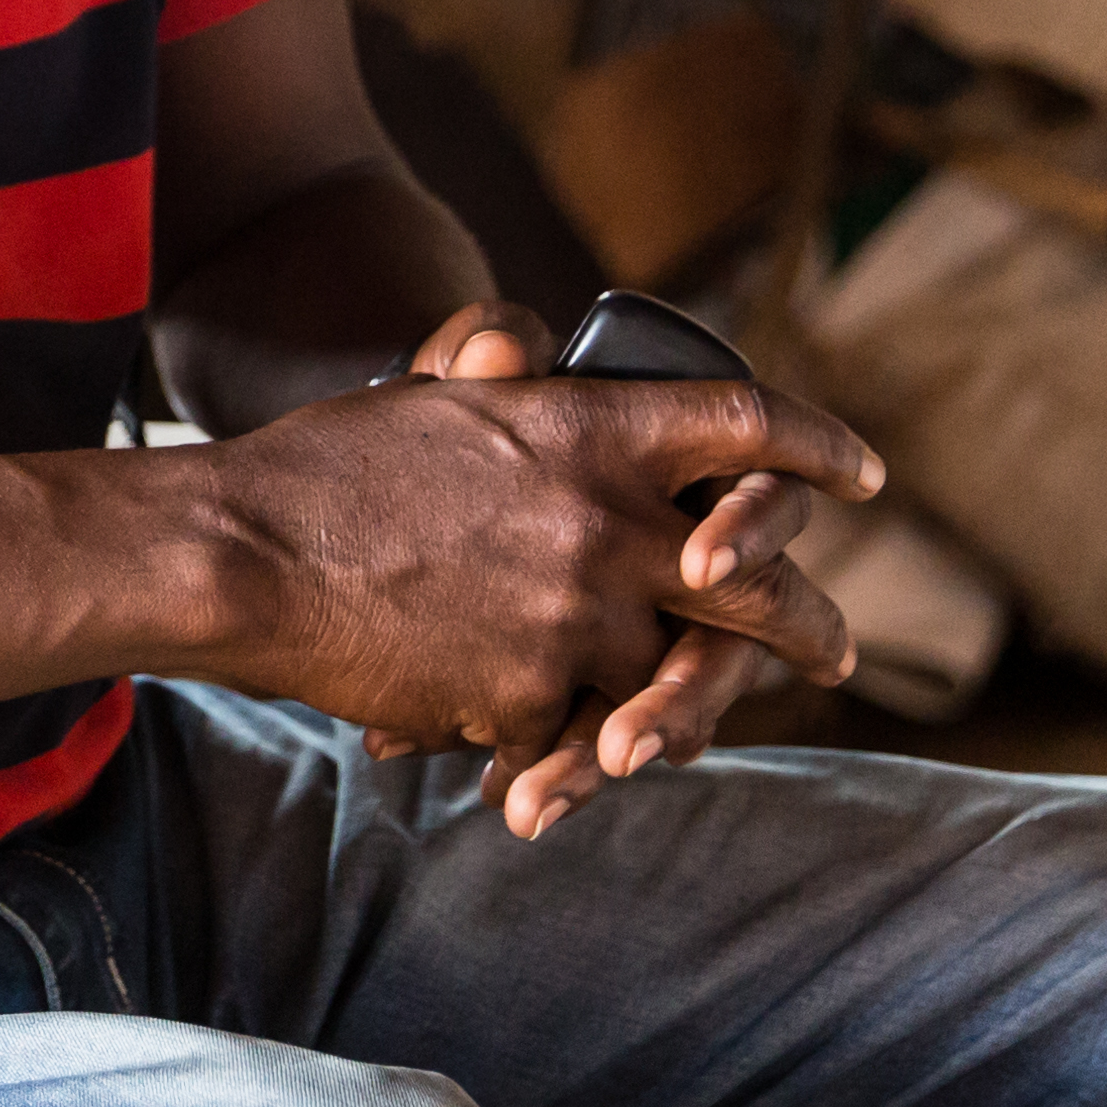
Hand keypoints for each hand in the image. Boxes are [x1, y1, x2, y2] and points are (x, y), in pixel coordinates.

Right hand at [283, 303, 877, 837]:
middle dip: (809, 627)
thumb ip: (508, 383)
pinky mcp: (532, 700)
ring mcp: (576, 619)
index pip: (746, 426)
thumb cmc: (326, 466)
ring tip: (696, 732)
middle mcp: (606, 522)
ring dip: (686, 707)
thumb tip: (530, 343)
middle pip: (757, 581)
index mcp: (590, 430)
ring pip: (671, 676)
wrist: (243, 555)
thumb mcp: (434, 396)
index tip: (862, 477)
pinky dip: (563, 747)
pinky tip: (544, 763)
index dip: (816, 449)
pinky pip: (577, 732)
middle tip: (838, 651)